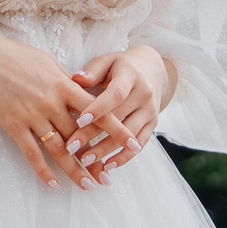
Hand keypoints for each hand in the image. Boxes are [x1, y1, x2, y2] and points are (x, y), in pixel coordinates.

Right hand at [0, 35, 109, 190]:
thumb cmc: (18, 57)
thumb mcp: (50, 63)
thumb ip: (68, 81)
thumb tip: (83, 90)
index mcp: (65, 86)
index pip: (99, 111)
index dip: (117, 129)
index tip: (134, 144)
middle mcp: (52, 103)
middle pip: (80, 136)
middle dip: (96, 158)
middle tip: (109, 178)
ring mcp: (33, 116)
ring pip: (59, 149)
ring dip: (73, 170)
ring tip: (87, 186)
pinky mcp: (14, 126)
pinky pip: (32, 153)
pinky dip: (43, 170)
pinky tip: (53, 185)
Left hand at [70, 47, 168, 176]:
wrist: (154, 69)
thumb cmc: (122, 66)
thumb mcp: (108, 61)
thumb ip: (93, 71)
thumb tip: (75, 78)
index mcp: (130, 76)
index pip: (115, 94)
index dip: (98, 108)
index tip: (79, 120)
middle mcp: (144, 94)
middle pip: (118, 118)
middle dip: (93, 135)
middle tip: (72, 148)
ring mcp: (150, 111)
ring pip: (128, 135)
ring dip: (106, 150)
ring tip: (85, 162)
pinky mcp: (153, 124)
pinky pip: (140, 144)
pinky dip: (124, 157)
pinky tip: (107, 166)